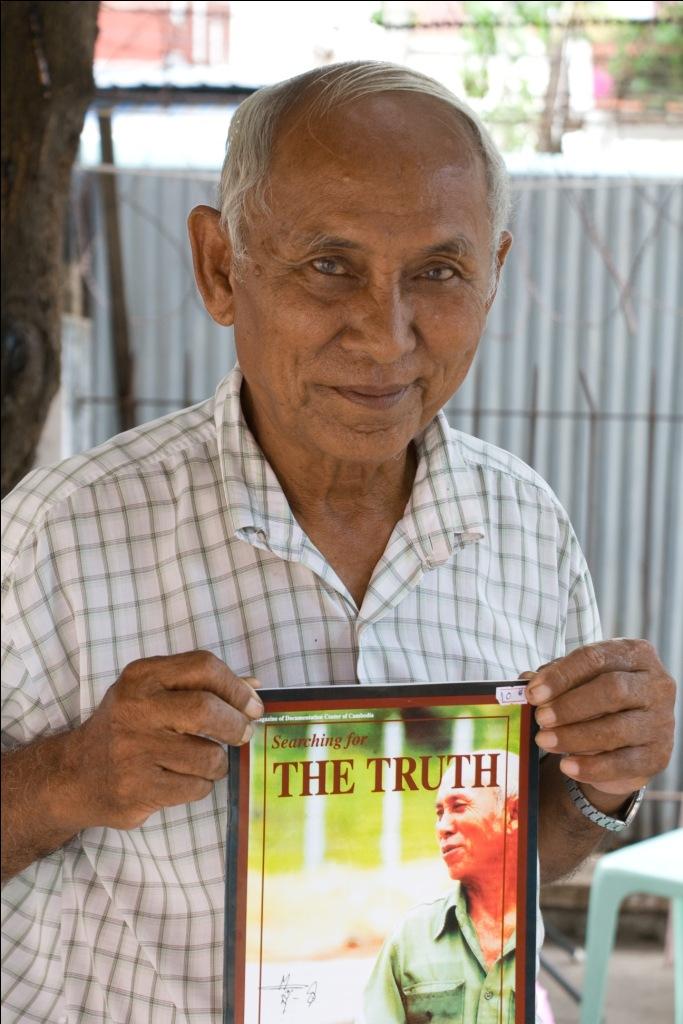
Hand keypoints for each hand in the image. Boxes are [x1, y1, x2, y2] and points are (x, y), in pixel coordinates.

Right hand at [67, 651, 262, 829]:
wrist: (74, 775)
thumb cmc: (127, 728)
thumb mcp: (153, 693)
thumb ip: (201, 686)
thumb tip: (255, 687)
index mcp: (142, 676)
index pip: (203, 667)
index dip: (236, 687)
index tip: (253, 706)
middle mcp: (135, 708)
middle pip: (205, 710)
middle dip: (235, 725)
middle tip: (243, 734)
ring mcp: (133, 750)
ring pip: (207, 756)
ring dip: (218, 762)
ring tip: (204, 761)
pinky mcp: (137, 788)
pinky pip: (195, 787)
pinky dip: (201, 785)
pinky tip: (183, 779)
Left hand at [525, 639, 674, 803]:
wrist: (626, 739)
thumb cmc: (598, 698)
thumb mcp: (577, 681)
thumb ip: (554, 677)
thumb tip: (527, 680)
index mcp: (636, 654)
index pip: (596, 658)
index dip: (562, 676)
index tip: (533, 693)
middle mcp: (656, 684)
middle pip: (612, 690)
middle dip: (570, 706)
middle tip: (540, 718)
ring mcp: (662, 721)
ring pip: (616, 728)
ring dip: (574, 736)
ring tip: (544, 741)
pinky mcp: (658, 755)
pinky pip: (623, 763)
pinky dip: (591, 767)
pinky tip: (566, 766)